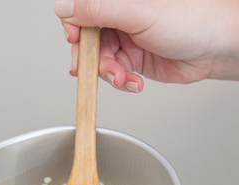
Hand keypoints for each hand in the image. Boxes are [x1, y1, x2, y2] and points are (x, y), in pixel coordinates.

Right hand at [54, 0, 238, 92]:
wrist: (216, 48)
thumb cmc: (192, 20)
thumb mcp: (137, 13)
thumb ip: (98, 10)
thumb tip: (64, 8)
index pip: (81, 7)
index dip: (73, 24)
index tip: (75, 39)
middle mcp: (120, 14)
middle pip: (86, 36)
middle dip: (90, 56)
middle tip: (96, 67)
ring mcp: (126, 36)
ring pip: (99, 58)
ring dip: (108, 73)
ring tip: (123, 77)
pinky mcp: (133, 58)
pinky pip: (114, 72)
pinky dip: (120, 81)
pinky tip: (133, 81)